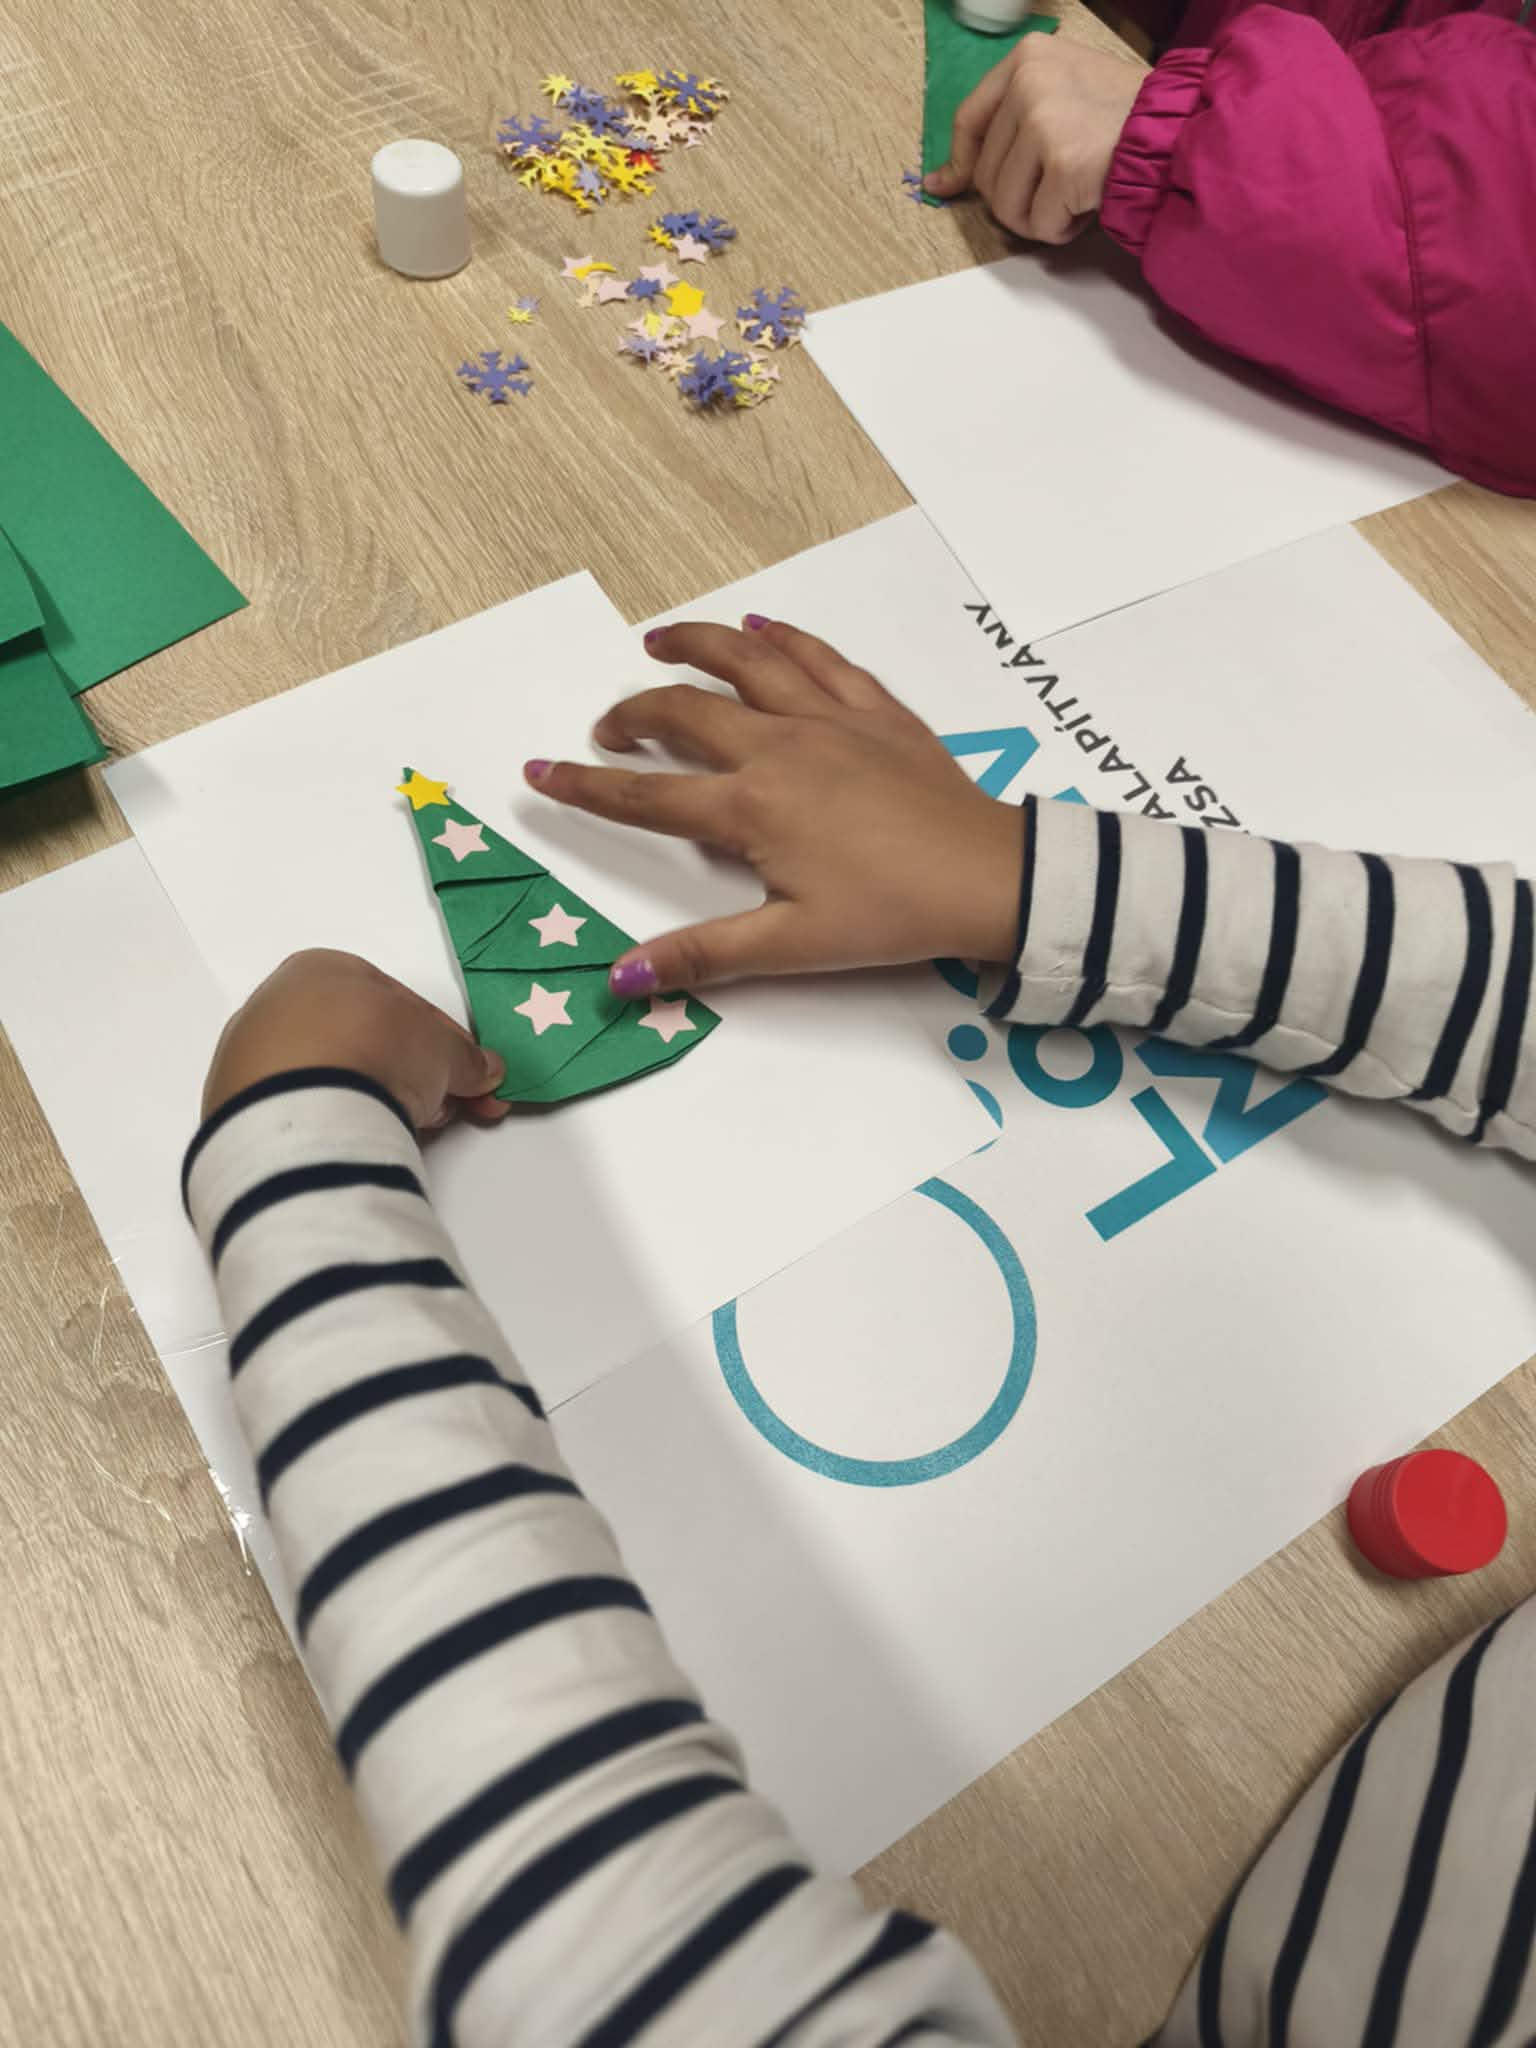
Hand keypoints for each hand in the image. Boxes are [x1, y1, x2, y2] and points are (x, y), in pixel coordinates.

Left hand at [203, 949, 508, 1128]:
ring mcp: (248, 1055)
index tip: (470, 1082)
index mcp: (324, 968)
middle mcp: (278, 1001)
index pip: (398, 1006)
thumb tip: (485, 1073)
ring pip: (329, 1077)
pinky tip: (358, 1143)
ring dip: (376, 1101)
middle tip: (446, 1110)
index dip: (444, 1046)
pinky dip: (332, 1123)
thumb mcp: (444, 1049)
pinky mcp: (234, 1105)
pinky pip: (300, 1110)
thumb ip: (466, 1058)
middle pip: (364, 1042)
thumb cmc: (378, 1048)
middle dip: (413, 1077)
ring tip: (406, 1131)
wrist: (303, 1104)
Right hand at [524, 618, 1024, 991]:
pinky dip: (784, 637)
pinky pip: (819, 657)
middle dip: (634, 713)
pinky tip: (762, 625)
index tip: (541, 773)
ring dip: (697, 646)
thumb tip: (622, 980)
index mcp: (751, 808)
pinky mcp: (876, 710)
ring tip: (660, 640)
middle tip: (608, 726)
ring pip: (747, 662)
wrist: (990, 876)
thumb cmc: (893, 914)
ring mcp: (829, 720)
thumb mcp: (791, 947)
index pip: (647, 795)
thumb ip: (702, 956)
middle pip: (686, 714)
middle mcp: (780, 748)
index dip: (587, 786)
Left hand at [924, 35, 1142, 242]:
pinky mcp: (1063, 164)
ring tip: (1071, 199)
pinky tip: (1086, 207)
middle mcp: (1031, 83)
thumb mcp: (1064, 91)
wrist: (1174, 131)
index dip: (960, 163)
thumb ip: (1011, 121)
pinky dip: (1060, 229)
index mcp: (1028, 58)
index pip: (969, 120)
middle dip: (1014, 197)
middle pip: (986, 173)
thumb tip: (944, 179)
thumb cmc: (1124, 117)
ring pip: (1005, 205)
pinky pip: (1038, 223)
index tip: (947, 186)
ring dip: (1036, 217)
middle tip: (1052, 191)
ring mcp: (1045, 122)